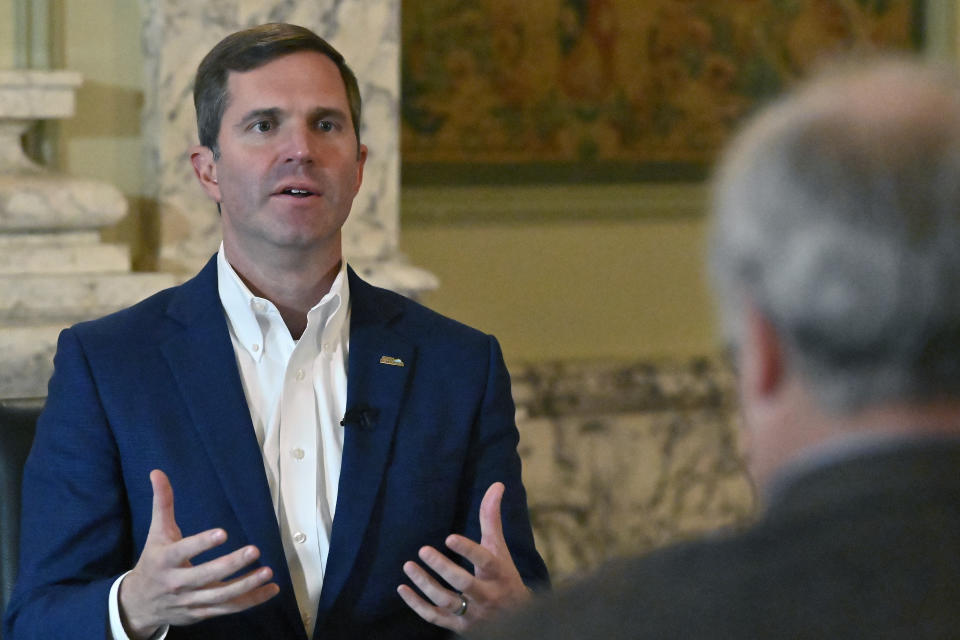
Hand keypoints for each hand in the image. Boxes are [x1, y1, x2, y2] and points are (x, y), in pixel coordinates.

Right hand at [118, 470, 279, 638]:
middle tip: (254, 550)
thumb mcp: (156, 532)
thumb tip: (157, 472)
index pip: (183, 551)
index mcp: (165, 560)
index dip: (201, 543)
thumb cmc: (154, 561)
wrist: (139, 604)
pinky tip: (271, 589)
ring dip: (246, 585)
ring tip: (267, 571)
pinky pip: (229, 608)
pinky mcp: (202, 613)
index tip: (223, 533)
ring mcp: (190, 600)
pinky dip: (251, 600)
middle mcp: (177, 583)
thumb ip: (162, 503)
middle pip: (206, 576)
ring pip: (220, 596)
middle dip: (230, 565)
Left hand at [397, 482, 531, 632]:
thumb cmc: (503, 576)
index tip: (449, 537)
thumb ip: (492, 518)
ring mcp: (472, 613)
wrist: (516, 619)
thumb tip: (496, 484)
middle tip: (423, 550)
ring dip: (425, 585)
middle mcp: (487, 596)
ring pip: (447, 602)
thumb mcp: (499, 548)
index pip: (485, 562)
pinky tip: (403, 588)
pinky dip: (417, 605)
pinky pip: (435, 618)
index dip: (468, 550)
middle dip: (443, 568)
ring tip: (408, 565)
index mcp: (499, 574)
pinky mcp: (459, 626)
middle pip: (464, 584)